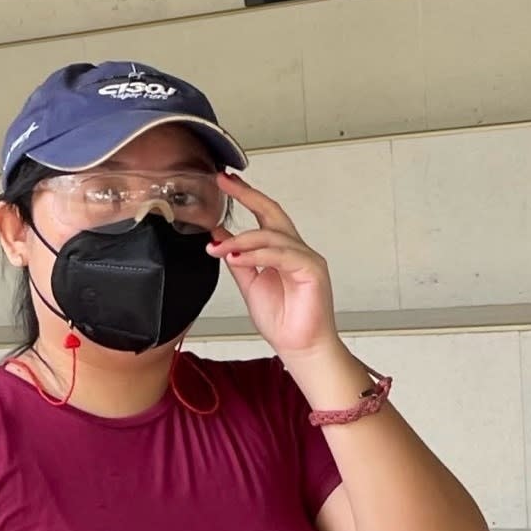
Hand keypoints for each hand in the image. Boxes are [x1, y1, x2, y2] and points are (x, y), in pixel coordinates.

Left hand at [208, 174, 339, 361]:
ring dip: (240, 240)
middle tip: (224, 183)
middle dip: (247, 195)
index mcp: (281, 251)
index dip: (244, 197)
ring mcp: (306, 257)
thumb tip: (219, 236)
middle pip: (272, 212)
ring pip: (271, 236)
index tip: (223, 182)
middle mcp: (295, 249)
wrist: (300, 348)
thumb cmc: (282, 322)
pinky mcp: (312, 269)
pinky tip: (238, 258)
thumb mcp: (250, 285)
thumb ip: (238, 259)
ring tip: (218, 249)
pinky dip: (257, 255)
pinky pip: (280, 255)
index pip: (263, 215)